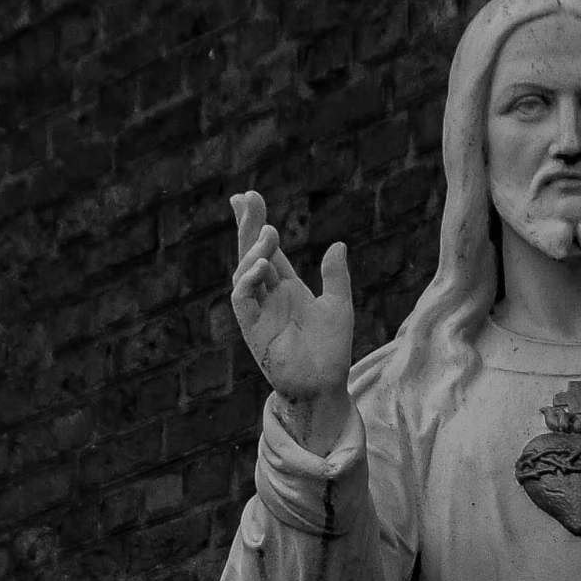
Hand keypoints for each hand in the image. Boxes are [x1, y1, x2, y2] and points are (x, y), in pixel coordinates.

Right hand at [230, 190, 353, 443]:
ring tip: (268, 232)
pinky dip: (247, 280)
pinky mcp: (251, 328)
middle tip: (244, 198)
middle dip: (246, 226)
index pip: (267, 249)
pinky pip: (241, 299)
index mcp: (286, 287)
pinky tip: (262, 265)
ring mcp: (257, 311)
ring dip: (253, 251)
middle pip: (251, 253)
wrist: (324, 383)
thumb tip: (338, 244)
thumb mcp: (339, 306)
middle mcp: (268, 295)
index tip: (248, 196)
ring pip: (244, 272)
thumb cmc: (331, 350)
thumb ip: (335, 276)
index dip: (256, 223)